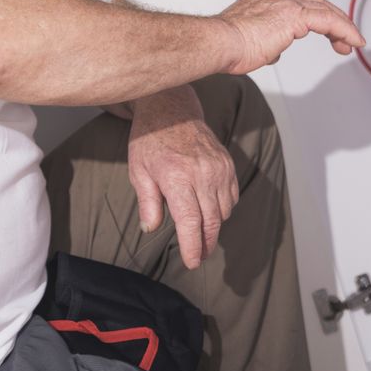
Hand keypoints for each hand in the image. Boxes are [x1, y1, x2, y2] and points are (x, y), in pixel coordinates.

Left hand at [127, 90, 238, 268]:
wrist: (171, 109)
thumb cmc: (150, 140)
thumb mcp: (138, 171)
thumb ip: (147, 202)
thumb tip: (151, 228)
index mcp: (177, 177)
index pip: (191, 222)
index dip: (193, 246)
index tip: (192, 262)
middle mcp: (202, 174)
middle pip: (211, 222)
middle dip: (206, 244)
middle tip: (199, 256)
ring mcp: (218, 169)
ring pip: (223, 212)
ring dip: (213, 226)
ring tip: (200, 233)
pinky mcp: (228, 164)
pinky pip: (231, 197)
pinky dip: (223, 209)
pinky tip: (209, 211)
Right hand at [215, 0, 363, 73]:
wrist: (221, 41)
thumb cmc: (225, 43)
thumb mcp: (247, 39)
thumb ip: (265, 41)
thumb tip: (273, 50)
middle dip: (332, 14)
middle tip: (343, 30)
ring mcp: (287, 4)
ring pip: (326, 10)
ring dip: (342, 27)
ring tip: (351, 40)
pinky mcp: (297, 17)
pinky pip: (330, 22)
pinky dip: (345, 32)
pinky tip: (352, 41)